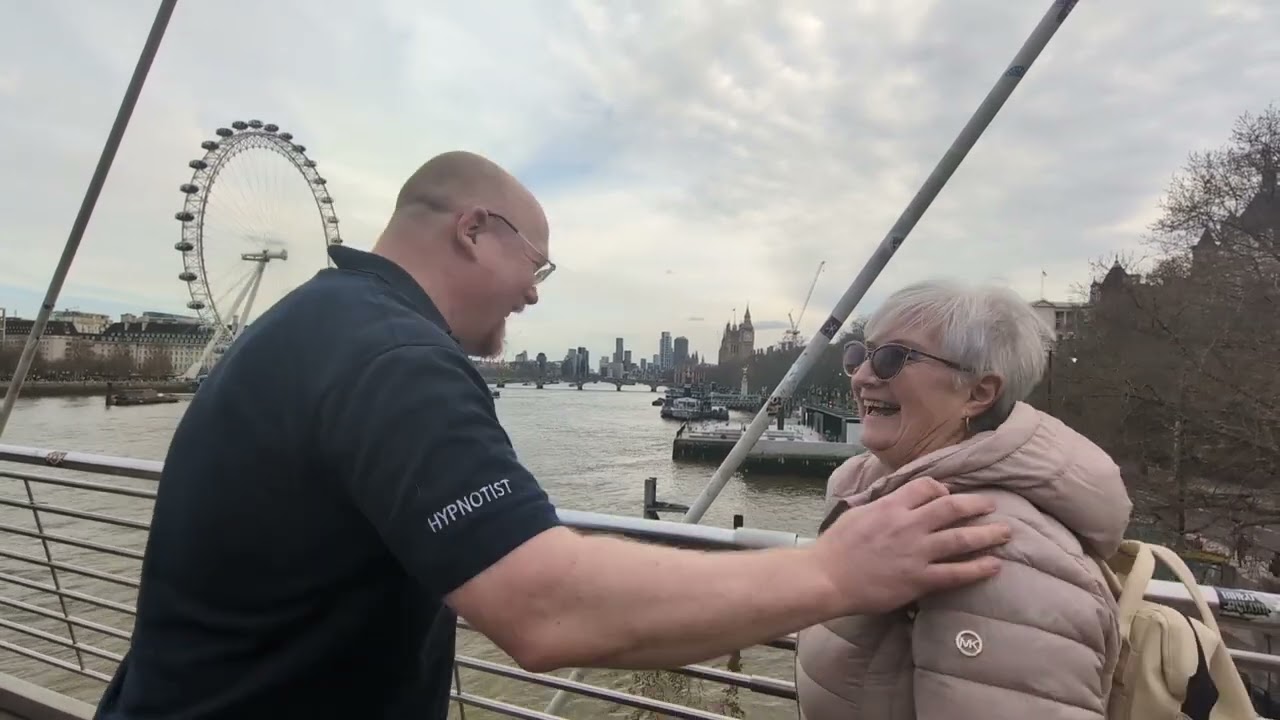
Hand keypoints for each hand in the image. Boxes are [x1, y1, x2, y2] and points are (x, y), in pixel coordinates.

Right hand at [813, 476, 1008, 615]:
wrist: (827, 577)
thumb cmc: (835, 546)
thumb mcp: (856, 514)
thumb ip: (880, 506)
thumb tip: (893, 501)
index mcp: (891, 506)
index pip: (927, 487)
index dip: (943, 488)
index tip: (949, 494)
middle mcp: (908, 525)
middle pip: (952, 508)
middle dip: (976, 505)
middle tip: (991, 505)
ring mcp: (916, 553)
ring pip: (961, 539)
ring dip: (987, 534)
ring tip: (1005, 533)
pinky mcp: (918, 580)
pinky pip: (955, 573)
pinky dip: (977, 569)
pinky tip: (994, 566)